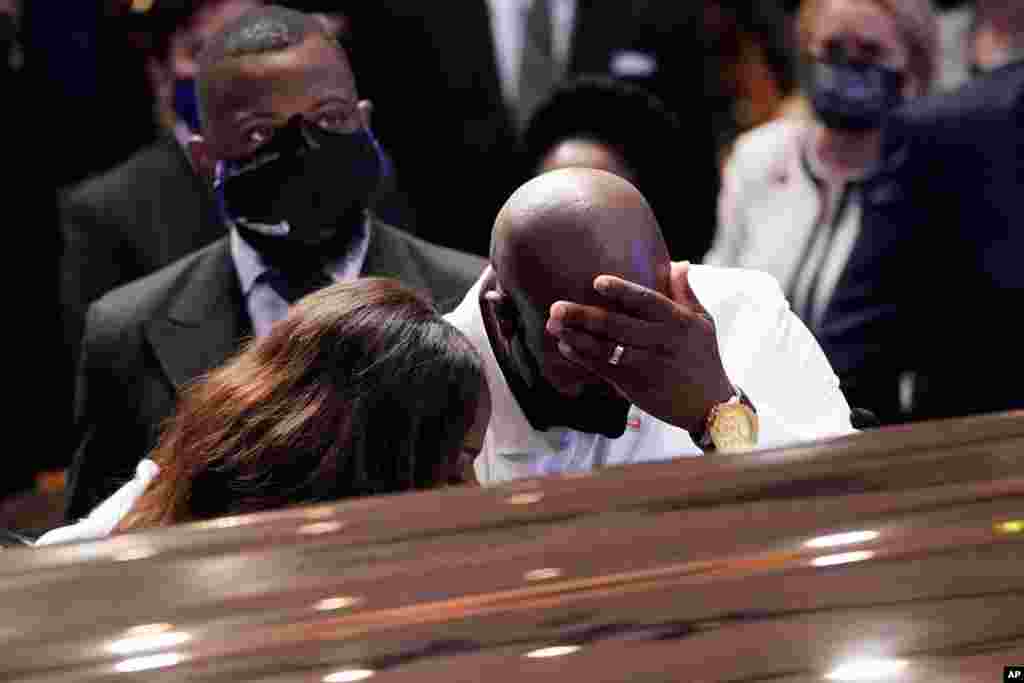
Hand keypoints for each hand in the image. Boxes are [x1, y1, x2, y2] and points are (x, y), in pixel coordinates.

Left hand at [545, 261, 733, 432]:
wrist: (709, 405)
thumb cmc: (703, 357)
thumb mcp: (702, 321)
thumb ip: (684, 292)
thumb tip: (677, 262)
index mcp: (678, 321)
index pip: (647, 301)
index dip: (622, 291)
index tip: (598, 282)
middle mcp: (662, 342)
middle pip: (617, 325)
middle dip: (584, 316)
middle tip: (556, 306)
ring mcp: (647, 365)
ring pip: (605, 349)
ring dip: (576, 338)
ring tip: (553, 326)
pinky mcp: (635, 386)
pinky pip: (603, 369)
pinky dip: (582, 358)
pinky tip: (565, 347)